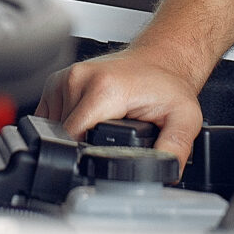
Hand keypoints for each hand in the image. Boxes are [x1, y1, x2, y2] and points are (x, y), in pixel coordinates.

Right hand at [38, 47, 205, 160]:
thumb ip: (174, 148)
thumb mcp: (183, 119)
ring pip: (54, 126)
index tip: (102, 158)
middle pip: (63, 135)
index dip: (86, 156)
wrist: (160, 60)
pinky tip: (88, 119)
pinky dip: (64, 123)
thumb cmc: (166, 86)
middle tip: (111, 138)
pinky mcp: (58, 80)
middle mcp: (79, 79)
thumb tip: (165, 173)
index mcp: (103, 89)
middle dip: (83, 145)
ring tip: (102, 125)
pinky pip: (50, 114)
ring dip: (73, 134)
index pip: (73, 139)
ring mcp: (66, 77)